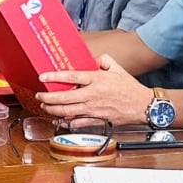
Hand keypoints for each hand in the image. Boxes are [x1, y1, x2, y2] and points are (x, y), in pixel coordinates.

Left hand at [35, 55, 153, 122]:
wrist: (143, 106)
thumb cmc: (130, 88)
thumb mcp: (117, 68)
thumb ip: (103, 60)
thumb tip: (91, 59)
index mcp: (97, 80)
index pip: (72, 77)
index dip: (55, 76)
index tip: (43, 76)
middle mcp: (93, 95)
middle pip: (65, 97)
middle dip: (48, 97)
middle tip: (40, 95)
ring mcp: (94, 109)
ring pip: (68, 111)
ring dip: (53, 110)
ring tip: (45, 106)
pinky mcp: (97, 120)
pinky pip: (79, 122)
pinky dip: (67, 122)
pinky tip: (60, 120)